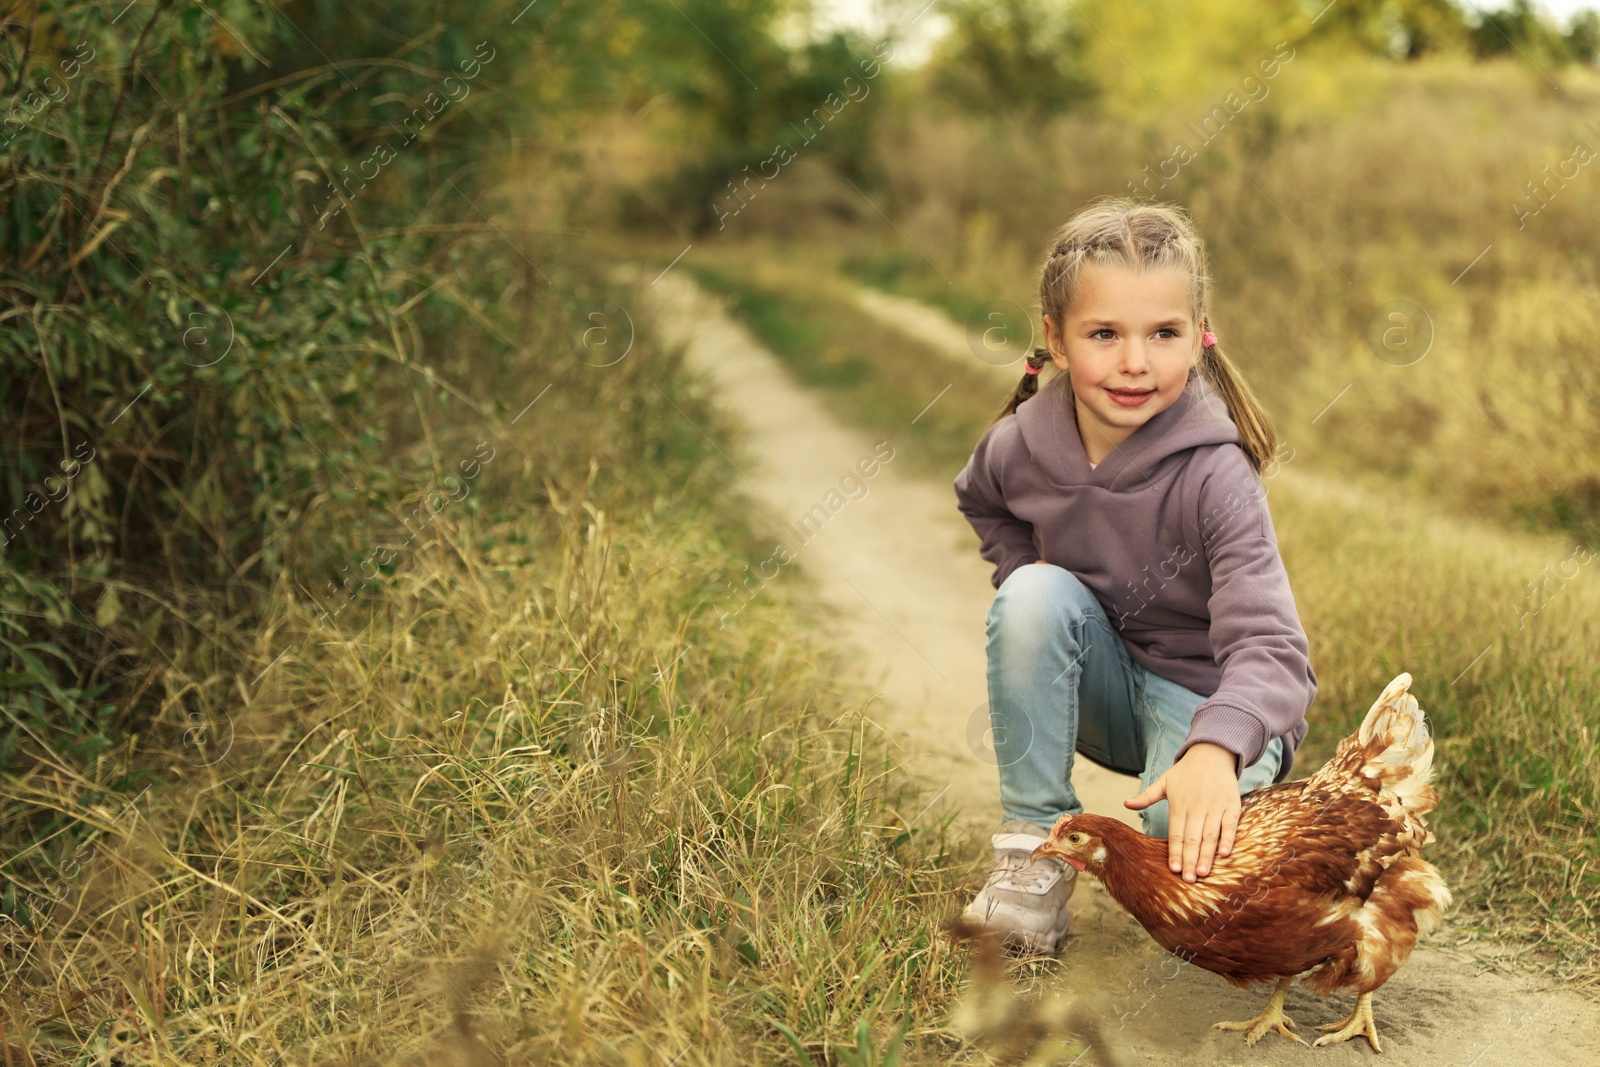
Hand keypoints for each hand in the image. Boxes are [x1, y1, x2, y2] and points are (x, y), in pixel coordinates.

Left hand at [1124, 742, 1239, 882]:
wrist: (1212, 753)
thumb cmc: (1185, 772)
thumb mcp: (1164, 781)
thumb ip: (1146, 796)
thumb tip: (1125, 804)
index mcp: (1179, 804)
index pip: (1176, 832)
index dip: (1174, 851)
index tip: (1173, 869)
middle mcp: (1197, 807)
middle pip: (1192, 837)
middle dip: (1189, 859)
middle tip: (1188, 880)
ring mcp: (1215, 806)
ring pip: (1210, 835)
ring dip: (1207, 855)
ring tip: (1202, 872)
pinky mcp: (1232, 805)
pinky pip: (1230, 825)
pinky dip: (1228, 839)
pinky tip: (1224, 854)